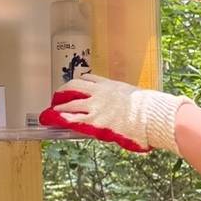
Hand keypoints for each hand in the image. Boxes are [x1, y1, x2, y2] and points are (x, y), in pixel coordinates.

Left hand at [39, 74, 191, 153]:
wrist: (149, 115)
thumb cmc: (147, 109)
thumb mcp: (134, 97)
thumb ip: (125, 99)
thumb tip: (127, 105)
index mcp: (110, 85)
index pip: (89, 79)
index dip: (79, 83)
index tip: (74, 86)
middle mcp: (99, 93)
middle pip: (75, 86)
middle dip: (63, 91)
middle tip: (57, 96)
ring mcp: (95, 106)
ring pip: (70, 101)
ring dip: (59, 106)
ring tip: (52, 110)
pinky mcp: (93, 121)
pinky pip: (73, 119)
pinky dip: (61, 119)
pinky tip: (53, 120)